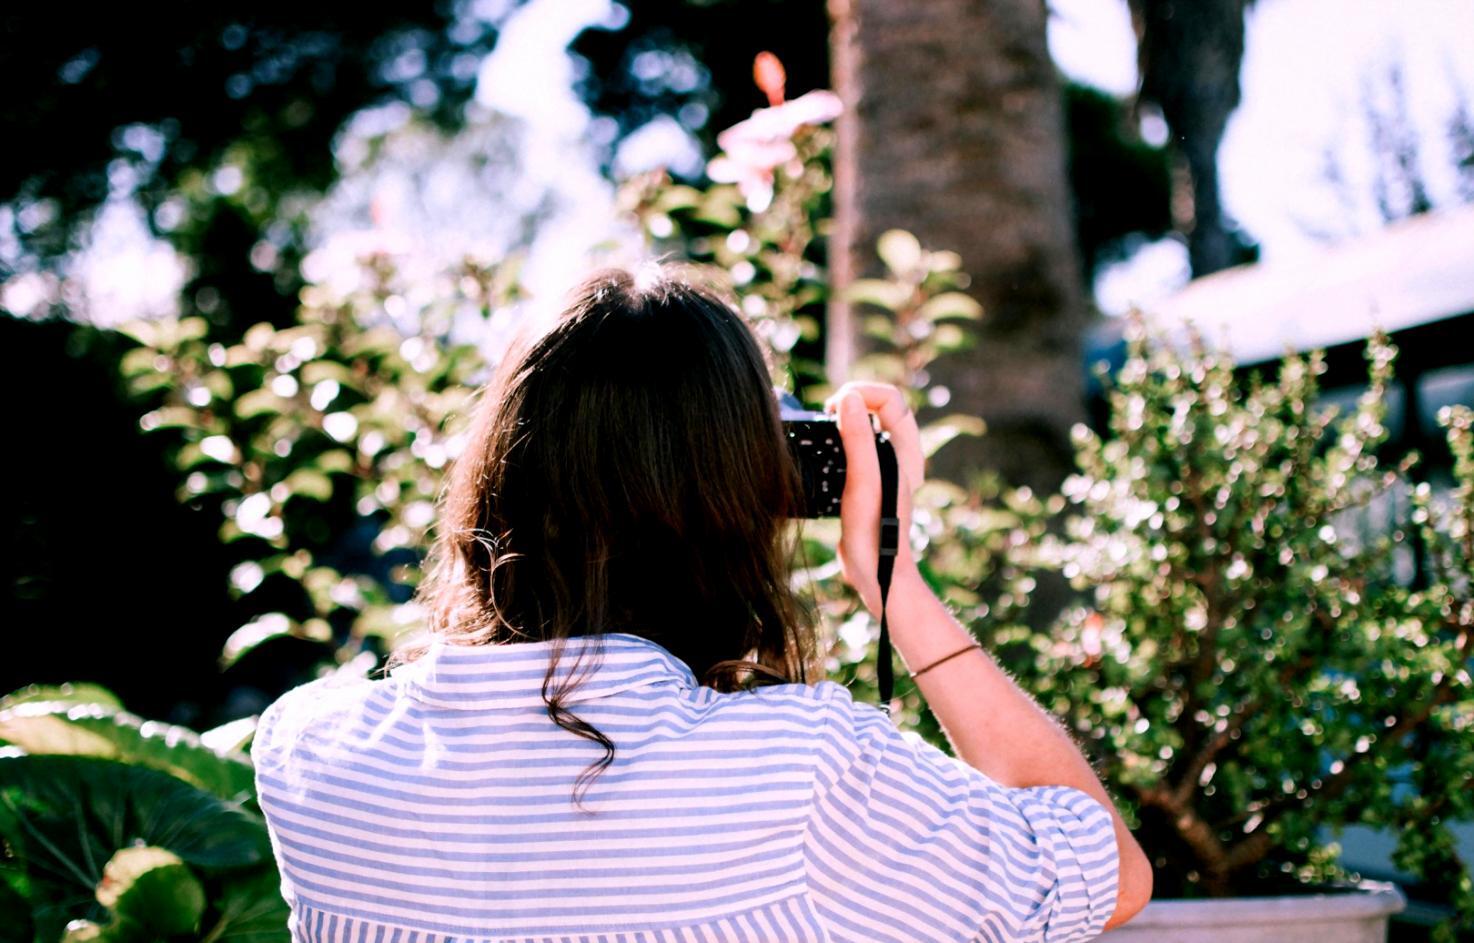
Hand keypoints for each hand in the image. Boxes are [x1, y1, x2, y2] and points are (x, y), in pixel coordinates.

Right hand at [822, 381, 925, 616]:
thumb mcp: (863, 479)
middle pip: (879, 407)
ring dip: (846, 417)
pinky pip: (855, 446)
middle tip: (829, 413)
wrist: (874, 571)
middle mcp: (898, 455)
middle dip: (853, 400)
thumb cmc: (874, 529)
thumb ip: (858, 438)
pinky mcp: (867, 480)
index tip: (836, 406)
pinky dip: (839, 439)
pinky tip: (825, 452)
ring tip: (826, 426)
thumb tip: (848, 398)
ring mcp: (883, 468)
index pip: (891, 399)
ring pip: (866, 425)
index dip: (862, 393)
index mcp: (906, 450)